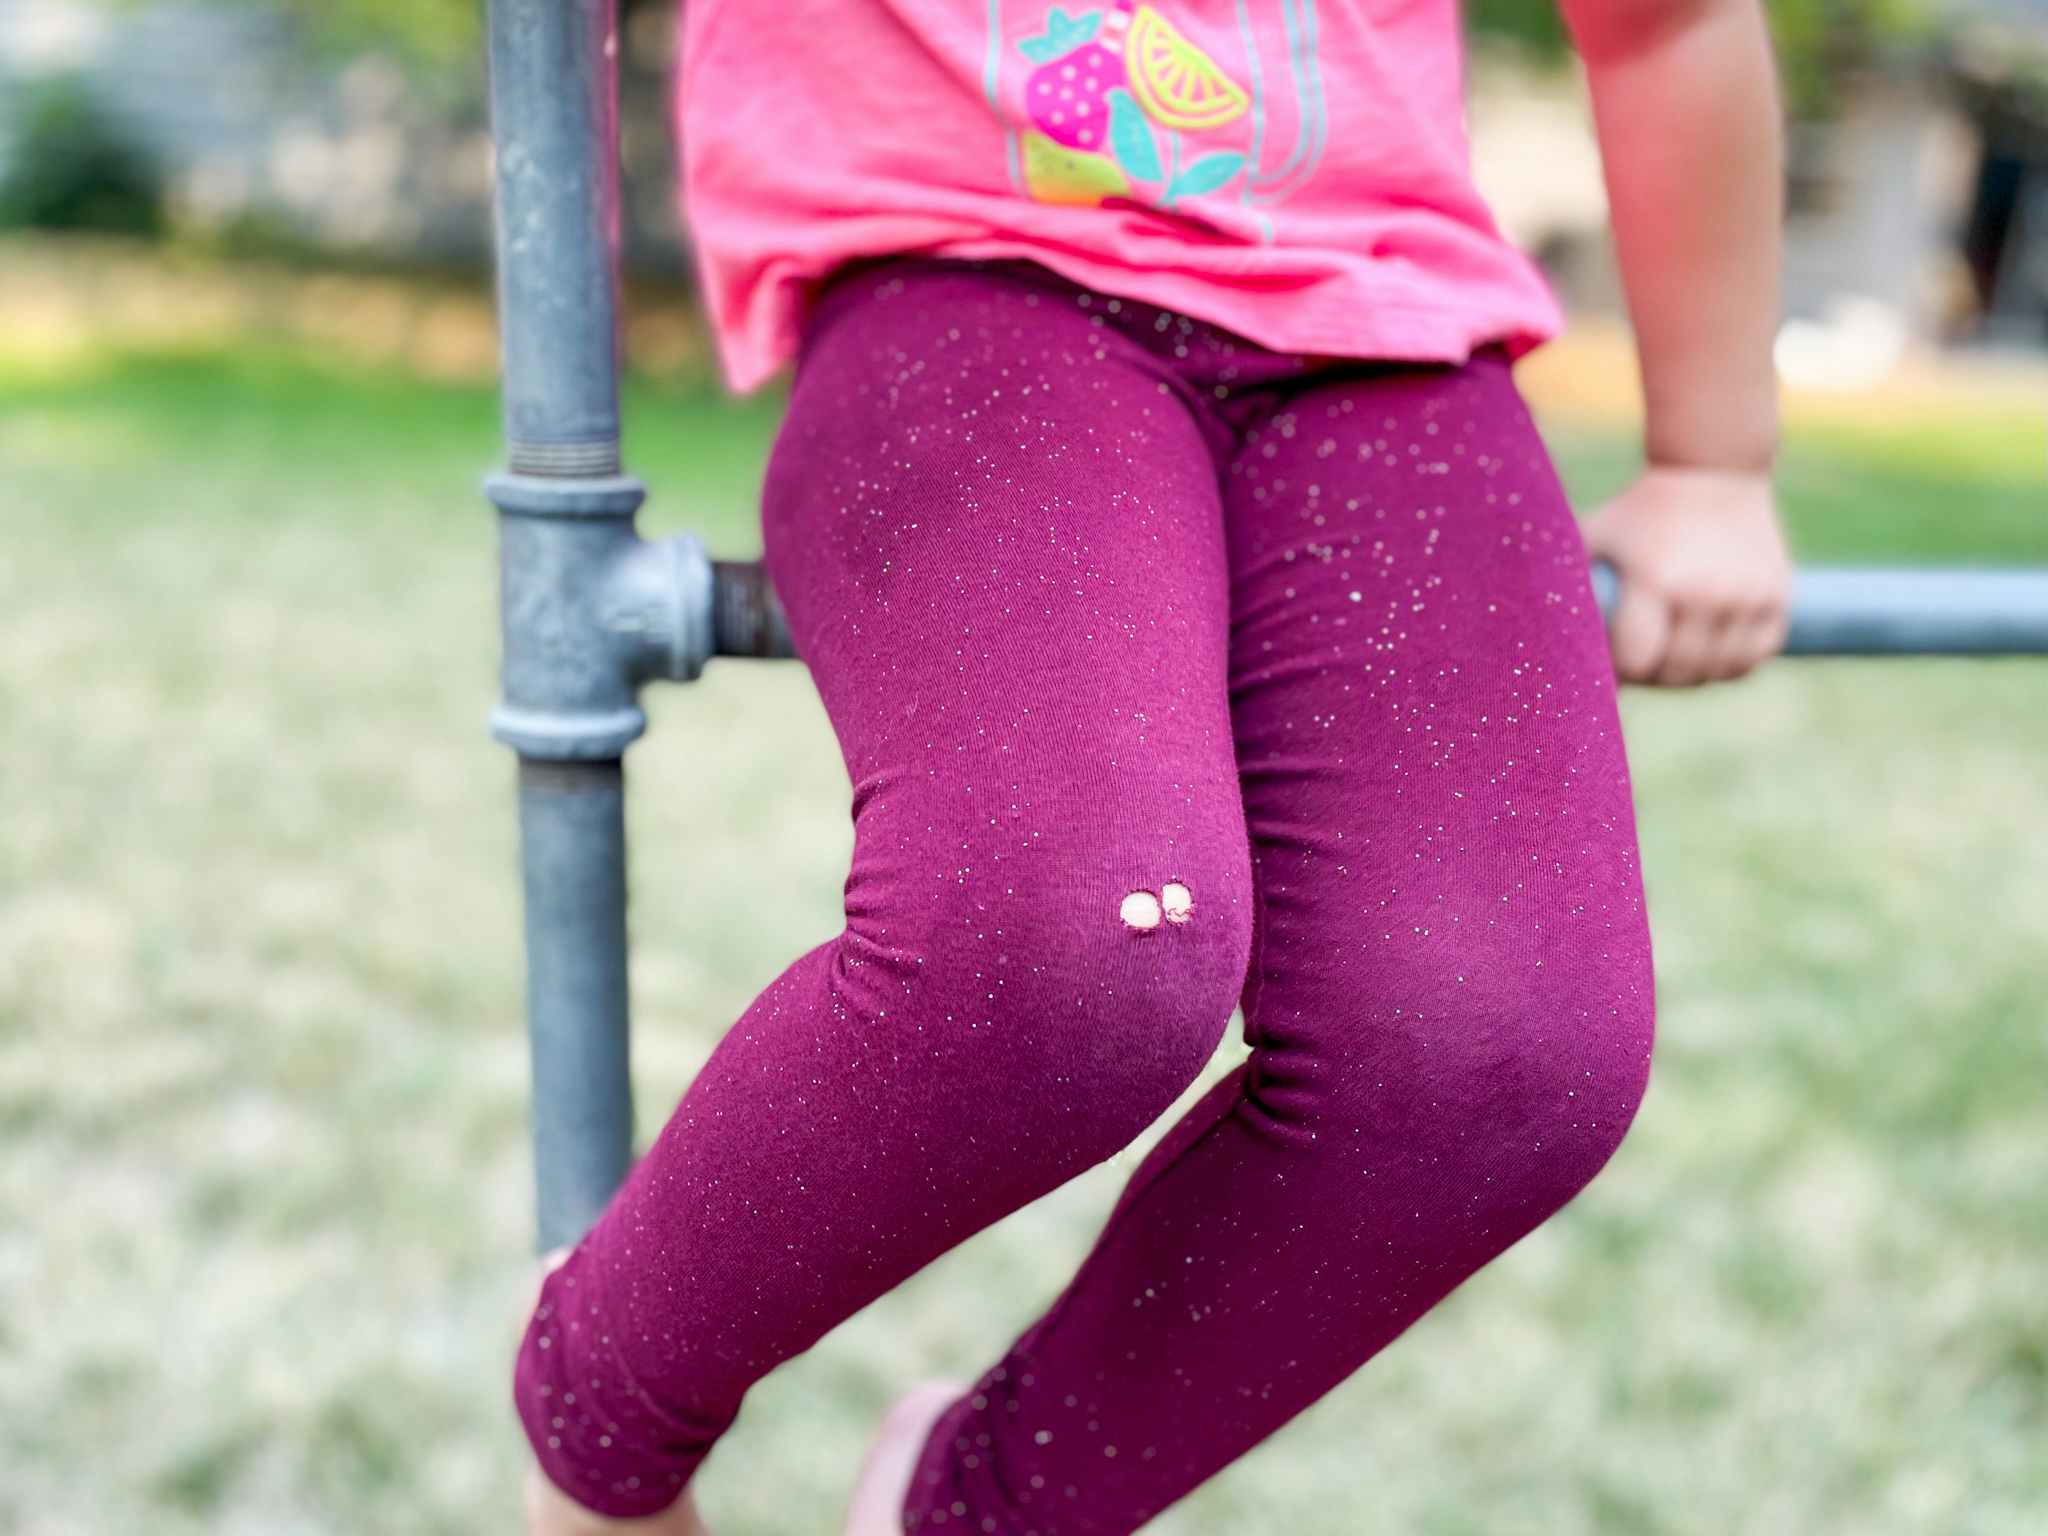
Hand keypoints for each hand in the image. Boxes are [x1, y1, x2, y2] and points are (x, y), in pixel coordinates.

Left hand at [1582, 466, 1791, 685]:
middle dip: (1654, 677)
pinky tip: (1711, 653)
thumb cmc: (1638, 511)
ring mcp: (1748, 594)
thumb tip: (1535, 639)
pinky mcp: (1777, 595)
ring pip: (1718, 672)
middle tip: (1643, 661)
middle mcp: (1706, 591)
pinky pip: (1755, 657)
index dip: (1622, 671)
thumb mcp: (1595, 536)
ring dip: (1693, 676)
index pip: (1639, 662)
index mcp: (1657, 579)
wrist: (1712, 471)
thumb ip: (1567, 583)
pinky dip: (1732, 666)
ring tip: (1674, 658)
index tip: (1613, 660)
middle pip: (1678, 674)